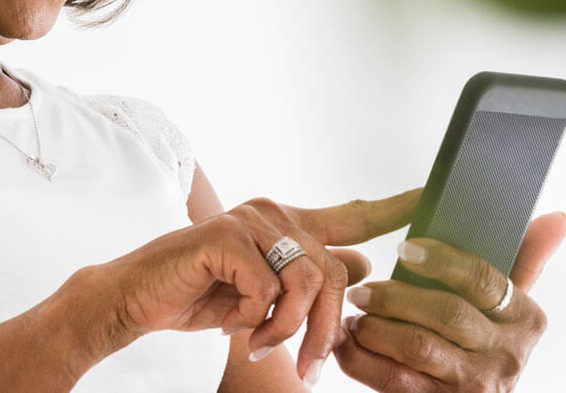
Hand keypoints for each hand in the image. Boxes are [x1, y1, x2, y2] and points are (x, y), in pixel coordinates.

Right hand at [97, 187, 422, 383]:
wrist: (137, 301)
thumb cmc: (199, 296)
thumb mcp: (263, 294)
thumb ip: (307, 280)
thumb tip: (362, 268)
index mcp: (287, 224)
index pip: (352, 215)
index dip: (393, 208)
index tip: (429, 195)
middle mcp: (273, 214)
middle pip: (333, 272)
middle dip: (326, 330)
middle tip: (307, 370)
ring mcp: (250, 221)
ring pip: (304, 282)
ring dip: (287, 328)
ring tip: (262, 346)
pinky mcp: (226, 236)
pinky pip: (266, 290)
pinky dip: (252, 320)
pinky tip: (230, 325)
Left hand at [333, 211, 565, 391]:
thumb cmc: (487, 347)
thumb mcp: (511, 307)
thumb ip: (527, 261)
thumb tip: (556, 218)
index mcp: (525, 320)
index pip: (484, 279)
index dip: (443, 261)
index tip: (407, 248)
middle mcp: (506, 355)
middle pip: (447, 313)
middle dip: (398, 295)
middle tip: (365, 288)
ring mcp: (474, 386)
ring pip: (418, 347)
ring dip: (377, 326)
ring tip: (355, 312)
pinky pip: (393, 381)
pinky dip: (362, 360)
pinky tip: (346, 343)